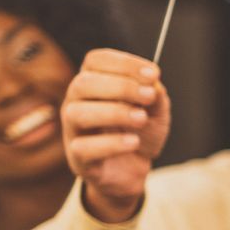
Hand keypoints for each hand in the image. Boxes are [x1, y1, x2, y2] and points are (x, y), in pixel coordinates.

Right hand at [60, 49, 170, 222]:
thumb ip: (156, 96)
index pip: (96, 61)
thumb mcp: (156, 111)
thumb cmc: (140, 132)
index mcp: (94, 83)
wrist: (135, 169)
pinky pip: (83, 147)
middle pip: (83, 83)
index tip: (153, 73)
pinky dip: (110, 143)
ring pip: (77, 113)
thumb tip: (153, 84)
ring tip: (141, 118)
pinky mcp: (78, 157)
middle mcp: (77, 102)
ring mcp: (74, 129)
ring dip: (113, 112)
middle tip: (149, 96)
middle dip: (120, 86)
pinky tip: (133, 142)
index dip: (124, 63)